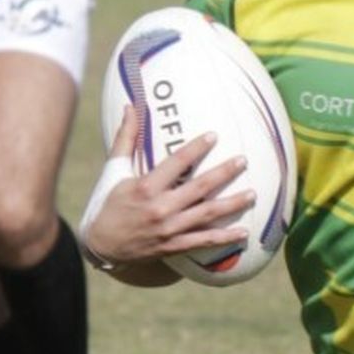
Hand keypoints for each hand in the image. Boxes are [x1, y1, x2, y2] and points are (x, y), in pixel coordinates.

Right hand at [84, 109, 251, 269]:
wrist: (100, 246)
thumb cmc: (107, 203)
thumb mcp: (114, 170)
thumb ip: (126, 138)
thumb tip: (130, 107)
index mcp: (145, 186)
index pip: (176, 162)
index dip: (196, 148)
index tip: (214, 135)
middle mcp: (160, 207)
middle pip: (199, 187)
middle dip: (224, 173)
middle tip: (243, 160)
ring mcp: (168, 229)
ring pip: (207, 214)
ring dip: (232, 204)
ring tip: (253, 194)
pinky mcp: (172, 246)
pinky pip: (202, 241)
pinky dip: (224, 238)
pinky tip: (243, 232)